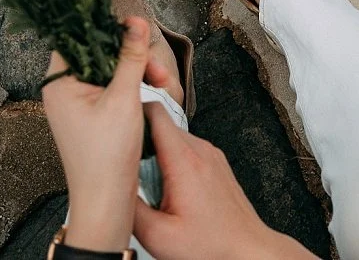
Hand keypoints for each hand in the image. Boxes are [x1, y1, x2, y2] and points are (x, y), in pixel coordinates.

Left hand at [42, 17, 173, 251]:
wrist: (105, 201)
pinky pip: (111, 88)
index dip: (104, 27)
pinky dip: (131, 87)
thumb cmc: (106, 155)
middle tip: (157, 67)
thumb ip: (131, 57)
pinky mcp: (91, 115)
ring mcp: (77, 103)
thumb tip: (137, 24)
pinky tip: (153, 91)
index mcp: (59, 83)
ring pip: (108, 70)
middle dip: (130, 54)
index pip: (76, 37)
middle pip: (97, 53)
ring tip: (162, 82)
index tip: (134, 25)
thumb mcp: (123, 98)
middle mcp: (63, 90)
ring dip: (136, 71)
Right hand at [133, 103, 314, 259]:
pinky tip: (165, 187)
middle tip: (123, 161)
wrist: (246, 250)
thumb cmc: (211, 245)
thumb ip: (130, 208)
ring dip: (155, 152)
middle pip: (160, 125)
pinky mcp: (215, 164)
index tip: (116, 125)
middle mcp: (201, 151)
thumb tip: (112, 188)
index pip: (154, 112)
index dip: (131, 113)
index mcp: (184, 160)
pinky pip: (186, 150)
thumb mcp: (158, 236)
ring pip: (173, 138)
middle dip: (139, 139)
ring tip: (144, 180)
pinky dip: (170, 161)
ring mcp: (211, 155)